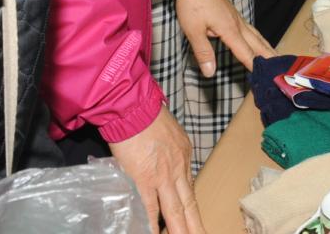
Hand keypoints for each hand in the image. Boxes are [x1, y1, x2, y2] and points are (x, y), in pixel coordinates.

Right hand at [108, 108, 205, 233]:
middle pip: (188, 204)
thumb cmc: (148, 115)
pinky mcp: (145, 179)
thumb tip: (164, 162)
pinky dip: (152, 223)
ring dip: (180, 229)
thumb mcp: (169, 132)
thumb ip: (170, 151)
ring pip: (175, 210)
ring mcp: (163, 176)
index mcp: (184, 156)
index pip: (188, 187)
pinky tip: (153, 232)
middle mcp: (178, 169)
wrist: (135, 108)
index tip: (194, 220)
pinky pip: (150, 207)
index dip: (190, 206)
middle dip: (194, 225)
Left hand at [174, 0, 274, 76]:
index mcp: (230, 30)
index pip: (246, 53)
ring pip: (257, 36)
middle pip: (258, 44)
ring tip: (277, 57)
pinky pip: (251, 30)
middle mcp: (238, 25)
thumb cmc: (193, 4)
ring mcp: (237, 19)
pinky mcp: (233, 15)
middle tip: (282, 68)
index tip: (267, 77)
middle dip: (270, 57)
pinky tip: (258, 41)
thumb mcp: (193, 31)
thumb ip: (203, 52)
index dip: (256, 66)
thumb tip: (210, 73)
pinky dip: (259, 39)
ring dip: (267, 47)